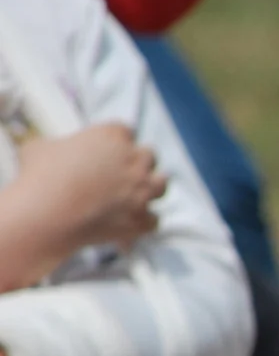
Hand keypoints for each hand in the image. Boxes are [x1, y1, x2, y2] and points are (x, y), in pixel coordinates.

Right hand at [20, 123, 166, 253]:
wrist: (46, 214)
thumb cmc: (40, 176)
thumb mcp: (39, 147)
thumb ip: (57, 145)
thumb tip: (54, 151)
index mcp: (113, 136)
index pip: (124, 132)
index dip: (115, 143)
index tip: (105, 153)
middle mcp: (135, 159)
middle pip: (148, 156)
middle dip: (137, 163)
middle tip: (120, 174)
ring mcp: (143, 190)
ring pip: (161, 185)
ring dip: (150, 188)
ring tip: (135, 196)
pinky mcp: (142, 218)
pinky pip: (154, 220)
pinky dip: (143, 222)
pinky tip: (131, 224)